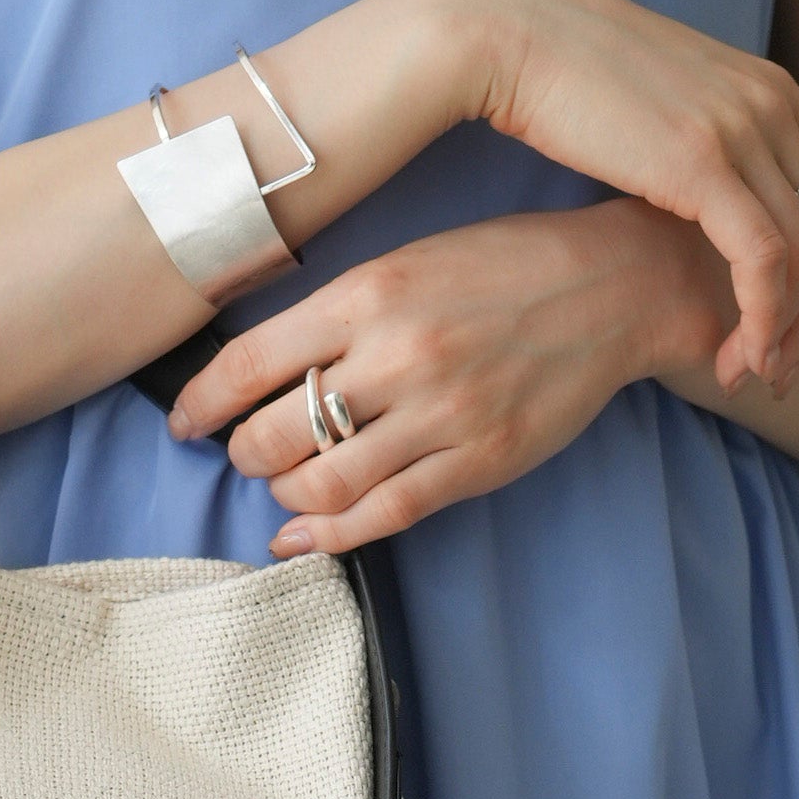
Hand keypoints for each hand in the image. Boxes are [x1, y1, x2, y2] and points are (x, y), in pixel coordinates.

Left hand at [170, 203, 725, 552]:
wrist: (614, 287)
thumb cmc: (502, 268)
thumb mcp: (408, 262)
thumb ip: (337, 314)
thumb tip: (259, 369)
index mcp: (369, 295)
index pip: (250, 362)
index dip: (202, 404)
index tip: (185, 422)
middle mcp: (398, 356)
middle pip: (275, 433)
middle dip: (243, 454)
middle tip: (246, 452)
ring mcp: (440, 416)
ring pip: (322, 484)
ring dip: (284, 494)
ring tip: (283, 484)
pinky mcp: (476, 462)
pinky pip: (382, 516)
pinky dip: (327, 536)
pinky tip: (300, 535)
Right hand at [439, 0, 798, 392]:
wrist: (509, 32)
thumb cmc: (558, 79)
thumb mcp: (656, 109)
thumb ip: (697, 146)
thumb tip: (697, 195)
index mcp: (768, 89)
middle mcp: (773, 103)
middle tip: (790, 375)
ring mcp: (744, 129)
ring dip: (788, 332)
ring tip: (751, 377)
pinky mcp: (704, 162)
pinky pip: (765, 262)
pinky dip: (761, 321)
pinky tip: (737, 358)